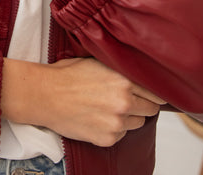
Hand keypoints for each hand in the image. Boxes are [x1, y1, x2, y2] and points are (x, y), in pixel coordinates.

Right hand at [1, 57, 164, 146]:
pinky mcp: (107, 139)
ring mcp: (116, 123)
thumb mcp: (98, 62)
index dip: (153, 92)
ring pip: (138, 123)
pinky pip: (121, 134)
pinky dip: (114, 128)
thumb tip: (140, 74)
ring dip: (129, 117)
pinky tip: (99, 117)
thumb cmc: (68, 75)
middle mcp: (124, 103)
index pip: (156, 93)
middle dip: (142, 104)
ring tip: (109, 107)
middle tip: (128, 99)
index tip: (150, 93)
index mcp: (124, 81)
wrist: (46, 95)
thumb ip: (121, 70)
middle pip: (151, 110)